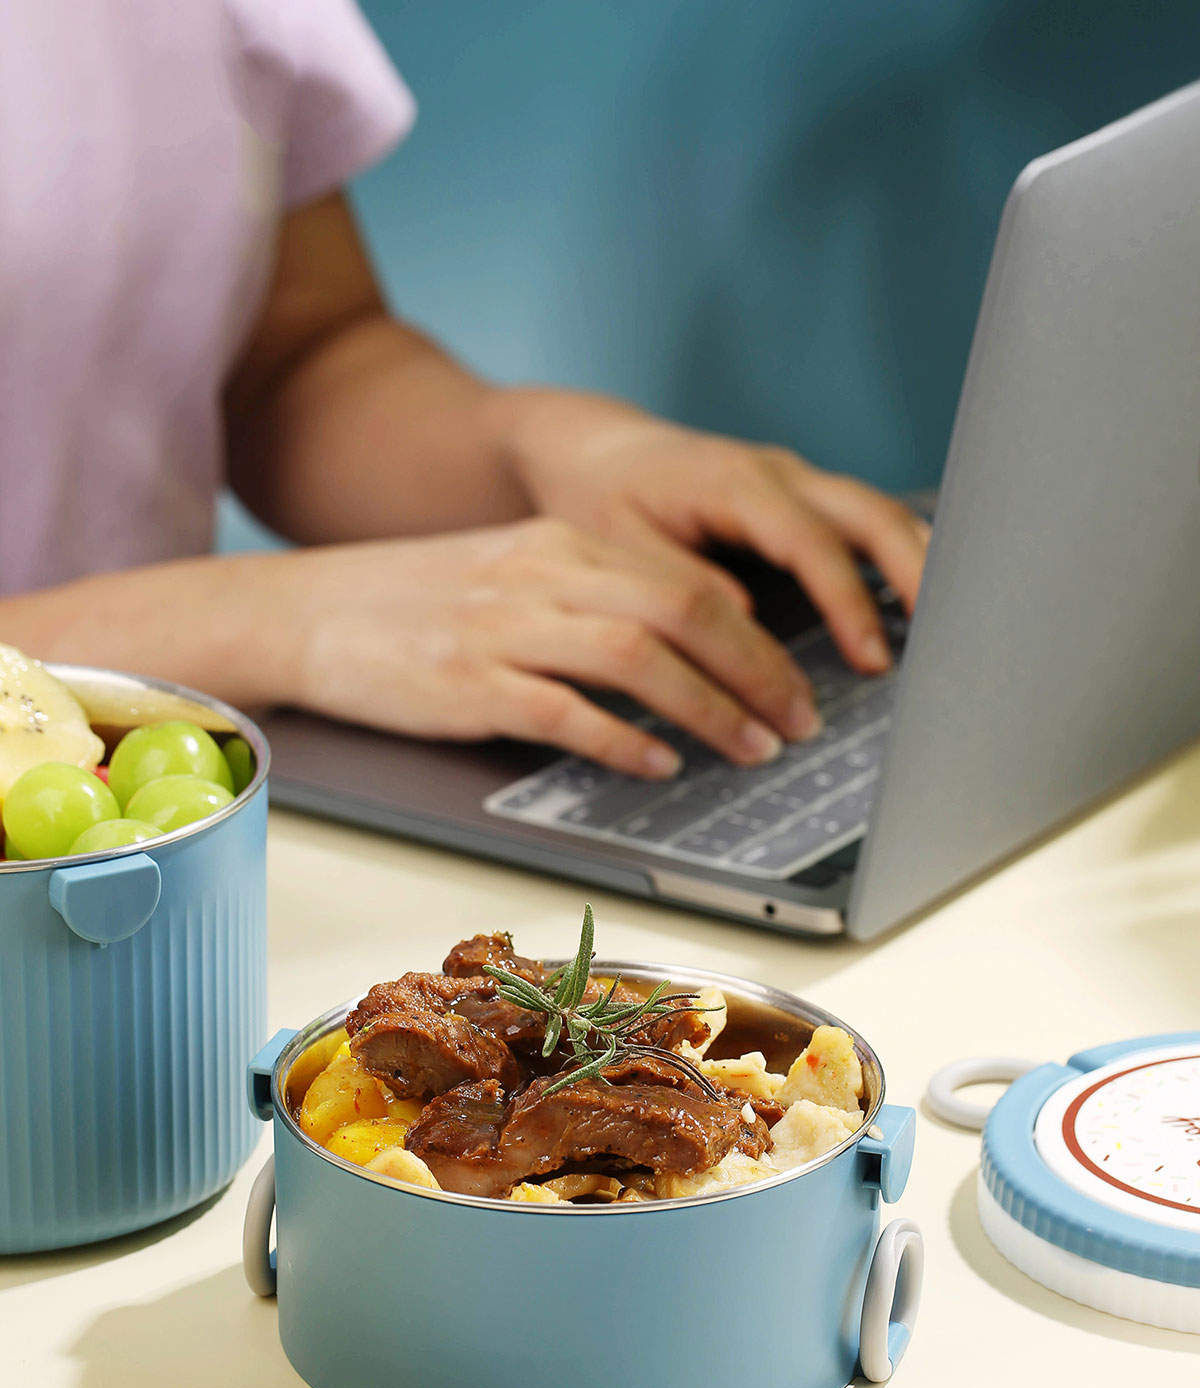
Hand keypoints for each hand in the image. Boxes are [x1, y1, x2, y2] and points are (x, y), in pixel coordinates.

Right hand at [291, 519, 826, 777]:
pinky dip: (623, 739)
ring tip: (750, 748)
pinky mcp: (468, 683)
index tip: (796, 683)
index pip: (687, 582)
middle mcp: (542, 576)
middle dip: (757, 672)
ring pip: (637, 656)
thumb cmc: (414, 606)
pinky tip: (660, 764)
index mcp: (561, 545)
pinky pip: (565, 710)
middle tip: (799, 722)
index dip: (758, 637)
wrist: (305, 612)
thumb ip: (593, 601)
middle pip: (681, 611)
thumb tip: (688, 646)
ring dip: (709, 708)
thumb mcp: (514, 578)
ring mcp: (504, 628)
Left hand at [495, 388, 929, 674]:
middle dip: (916, 573)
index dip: (847, 602)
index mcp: (736, 482)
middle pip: (871, 513)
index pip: (813, 542)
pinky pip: (864, 521)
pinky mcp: (800, 497)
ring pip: (879, 512)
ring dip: (920, 562)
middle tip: (949, 635)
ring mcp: (796, 480)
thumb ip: (680, 582)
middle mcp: (778, 472)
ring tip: (957, 621)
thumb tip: (742, 619)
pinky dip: (900, 555)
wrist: (594, 453)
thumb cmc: (600, 501)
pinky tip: (924, 598)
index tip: (870, 657)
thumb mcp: (620, 547)